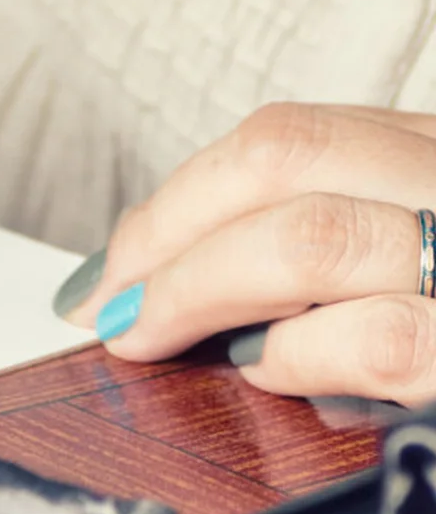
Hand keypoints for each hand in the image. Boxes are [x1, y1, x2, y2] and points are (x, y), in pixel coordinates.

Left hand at [53, 103, 435, 405]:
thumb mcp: (397, 251)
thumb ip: (300, 235)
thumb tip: (150, 272)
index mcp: (431, 154)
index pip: (281, 140)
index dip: (174, 203)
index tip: (113, 266)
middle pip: (279, 162)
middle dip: (164, 239)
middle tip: (110, 307)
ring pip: (310, 240)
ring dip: (200, 293)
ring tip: (159, 338)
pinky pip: (377, 340)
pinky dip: (299, 358)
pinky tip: (270, 373)